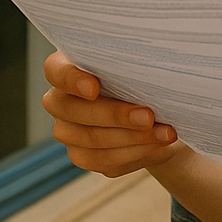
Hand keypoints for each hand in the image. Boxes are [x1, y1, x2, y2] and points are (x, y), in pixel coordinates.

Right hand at [42, 51, 184, 176]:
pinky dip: (135, 153)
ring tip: (165, 133)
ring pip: (93, 139)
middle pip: (75, 110)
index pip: (55, 71)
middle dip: (116, 114)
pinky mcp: (82, 155)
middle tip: (149, 116)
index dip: (72, 80)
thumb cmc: (144, 76)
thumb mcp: (141, 63)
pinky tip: (158, 145)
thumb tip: (152, 65)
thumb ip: (135, 62)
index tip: (94, 88)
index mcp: (66, 67)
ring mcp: (67, 131)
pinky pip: (104, 160)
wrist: (155, 109)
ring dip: (134, 137)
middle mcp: (59, 100)